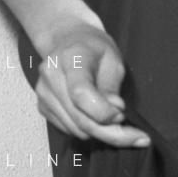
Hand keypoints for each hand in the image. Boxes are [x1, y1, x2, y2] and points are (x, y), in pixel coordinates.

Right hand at [31, 16, 150, 148]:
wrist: (69, 40)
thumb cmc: (94, 48)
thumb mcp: (113, 59)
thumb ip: (112, 87)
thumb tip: (114, 114)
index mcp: (71, 57)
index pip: (81, 94)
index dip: (103, 112)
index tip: (122, 114)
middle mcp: (51, 75)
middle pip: (80, 118)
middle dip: (110, 132)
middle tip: (135, 136)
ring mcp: (43, 92)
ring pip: (75, 129)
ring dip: (100, 133)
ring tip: (116, 123)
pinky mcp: (42, 106)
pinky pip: (69, 129)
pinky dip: (87, 130)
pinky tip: (97, 118)